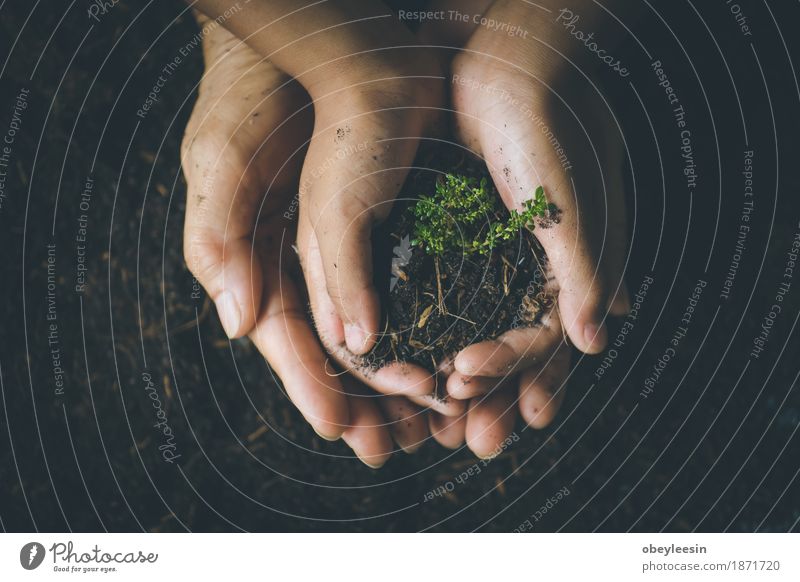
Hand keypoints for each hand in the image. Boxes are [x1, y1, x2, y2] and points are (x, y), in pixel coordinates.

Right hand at [180, 16, 428, 465]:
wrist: (316, 41)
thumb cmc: (258, 98)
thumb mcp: (225, 159)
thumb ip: (220, 239)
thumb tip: (239, 325)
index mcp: (259, 260)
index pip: (288, 341)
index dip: (313, 387)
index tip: (344, 430)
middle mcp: (305, 264)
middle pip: (335, 351)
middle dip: (362, 403)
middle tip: (393, 449)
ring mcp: (351, 248)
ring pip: (378, 331)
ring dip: (399, 380)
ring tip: (429, 423)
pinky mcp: (394, 226)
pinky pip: (413, 292)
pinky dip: (429, 329)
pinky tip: (451, 357)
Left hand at [421, 0, 629, 455]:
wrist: (499, 64)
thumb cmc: (544, 125)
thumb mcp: (566, 200)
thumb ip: (587, 269)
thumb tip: (598, 343)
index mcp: (573, 268)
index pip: (553, 341)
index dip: (533, 379)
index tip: (508, 413)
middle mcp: (534, 269)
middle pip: (519, 349)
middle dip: (500, 398)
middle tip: (479, 444)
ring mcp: (495, 258)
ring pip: (480, 332)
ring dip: (464, 379)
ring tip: (442, 423)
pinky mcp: (457, 242)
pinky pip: (445, 301)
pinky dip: (431, 334)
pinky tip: (414, 366)